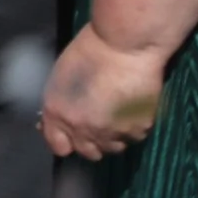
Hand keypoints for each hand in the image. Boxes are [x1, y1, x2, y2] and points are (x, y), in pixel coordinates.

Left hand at [41, 23, 166, 159]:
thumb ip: (60, 105)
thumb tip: (60, 119)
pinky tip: (130, 109)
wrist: (124, 46)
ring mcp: (112, 132)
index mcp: (58, 114)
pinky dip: (132, 128)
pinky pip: (133, 137)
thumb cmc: (88, 51)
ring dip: (112, 136)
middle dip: (90, 141)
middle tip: (96, 122)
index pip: (58, 146)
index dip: (64, 140)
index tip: (70, 133)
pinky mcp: (138, 129)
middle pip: (88, 152)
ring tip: (115, 114)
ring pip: (113, 147)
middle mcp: (83, 129)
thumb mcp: (61, 79)